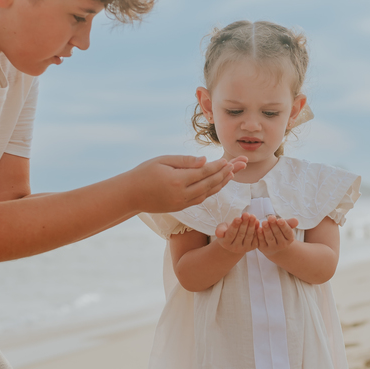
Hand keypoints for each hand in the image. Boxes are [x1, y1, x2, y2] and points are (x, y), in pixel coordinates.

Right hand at [130, 155, 246, 212]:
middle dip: (226, 174)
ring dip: (221, 183)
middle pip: (210, 183)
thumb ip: (185, 161)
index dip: (218, 166)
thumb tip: (205, 160)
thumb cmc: (144, 173)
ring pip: (207, 193)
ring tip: (232, 174)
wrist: (130, 195)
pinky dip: (211, 191)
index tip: (229, 160)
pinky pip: (200, 199)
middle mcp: (182, 194)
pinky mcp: (181, 207)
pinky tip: (217, 184)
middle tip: (239, 165)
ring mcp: (182, 203)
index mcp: (178, 180)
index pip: (204, 172)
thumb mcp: (162, 161)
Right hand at [213, 213, 260, 253]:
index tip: (238, 218)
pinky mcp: (252, 248)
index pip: (230, 234)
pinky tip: (257, 222)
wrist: (234, 240)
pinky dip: (257, 230)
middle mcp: (235, 248)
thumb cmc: (227, 231)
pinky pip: (255, 239)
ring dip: (252, 226)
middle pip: (240, 234)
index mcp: (226, 243)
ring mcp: (244, 249)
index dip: (235, 226)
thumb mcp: (221, 228)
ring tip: (253, 216)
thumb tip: (219, 234)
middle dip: (244, 223)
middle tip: (247, 214)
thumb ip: (220, 230)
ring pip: (249, 236)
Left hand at [257, 216, 298, 257]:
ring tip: (264, 222)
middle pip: (278, 234)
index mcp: (290, 238)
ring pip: (270, 238)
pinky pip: (262, 241)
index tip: (280, 219)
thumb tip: (295, 220)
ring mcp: (273, 248)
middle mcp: (282, 245)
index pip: (287, 231)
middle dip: (274, 225)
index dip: (283, 226)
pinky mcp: (264, 249)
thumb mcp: (286, 227)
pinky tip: (258, 229)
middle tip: (270, 218)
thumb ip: (290, 223)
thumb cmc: (280, 232)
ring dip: (267, 230)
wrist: (274, 246)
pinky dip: (260, 235)